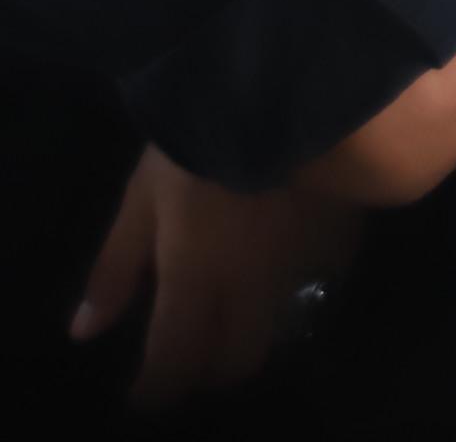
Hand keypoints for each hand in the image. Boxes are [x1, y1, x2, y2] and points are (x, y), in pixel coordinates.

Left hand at [74, 144, 364, 409]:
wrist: (293, 85)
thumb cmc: (203, 134)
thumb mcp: (142, 196)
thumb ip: (116, 267)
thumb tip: (86, 331)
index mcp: (195, 276)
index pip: (176, 360)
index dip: (159, 387)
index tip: (147, 393)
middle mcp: (253, 286)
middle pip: (237, 360)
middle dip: (211, 369)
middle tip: (194, 355)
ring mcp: (304, 265)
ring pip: (282, 331)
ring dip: (255, 335)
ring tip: (238, 315)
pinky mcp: (345, 238)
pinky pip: (319, 287)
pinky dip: (298, 293)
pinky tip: (287, 268)